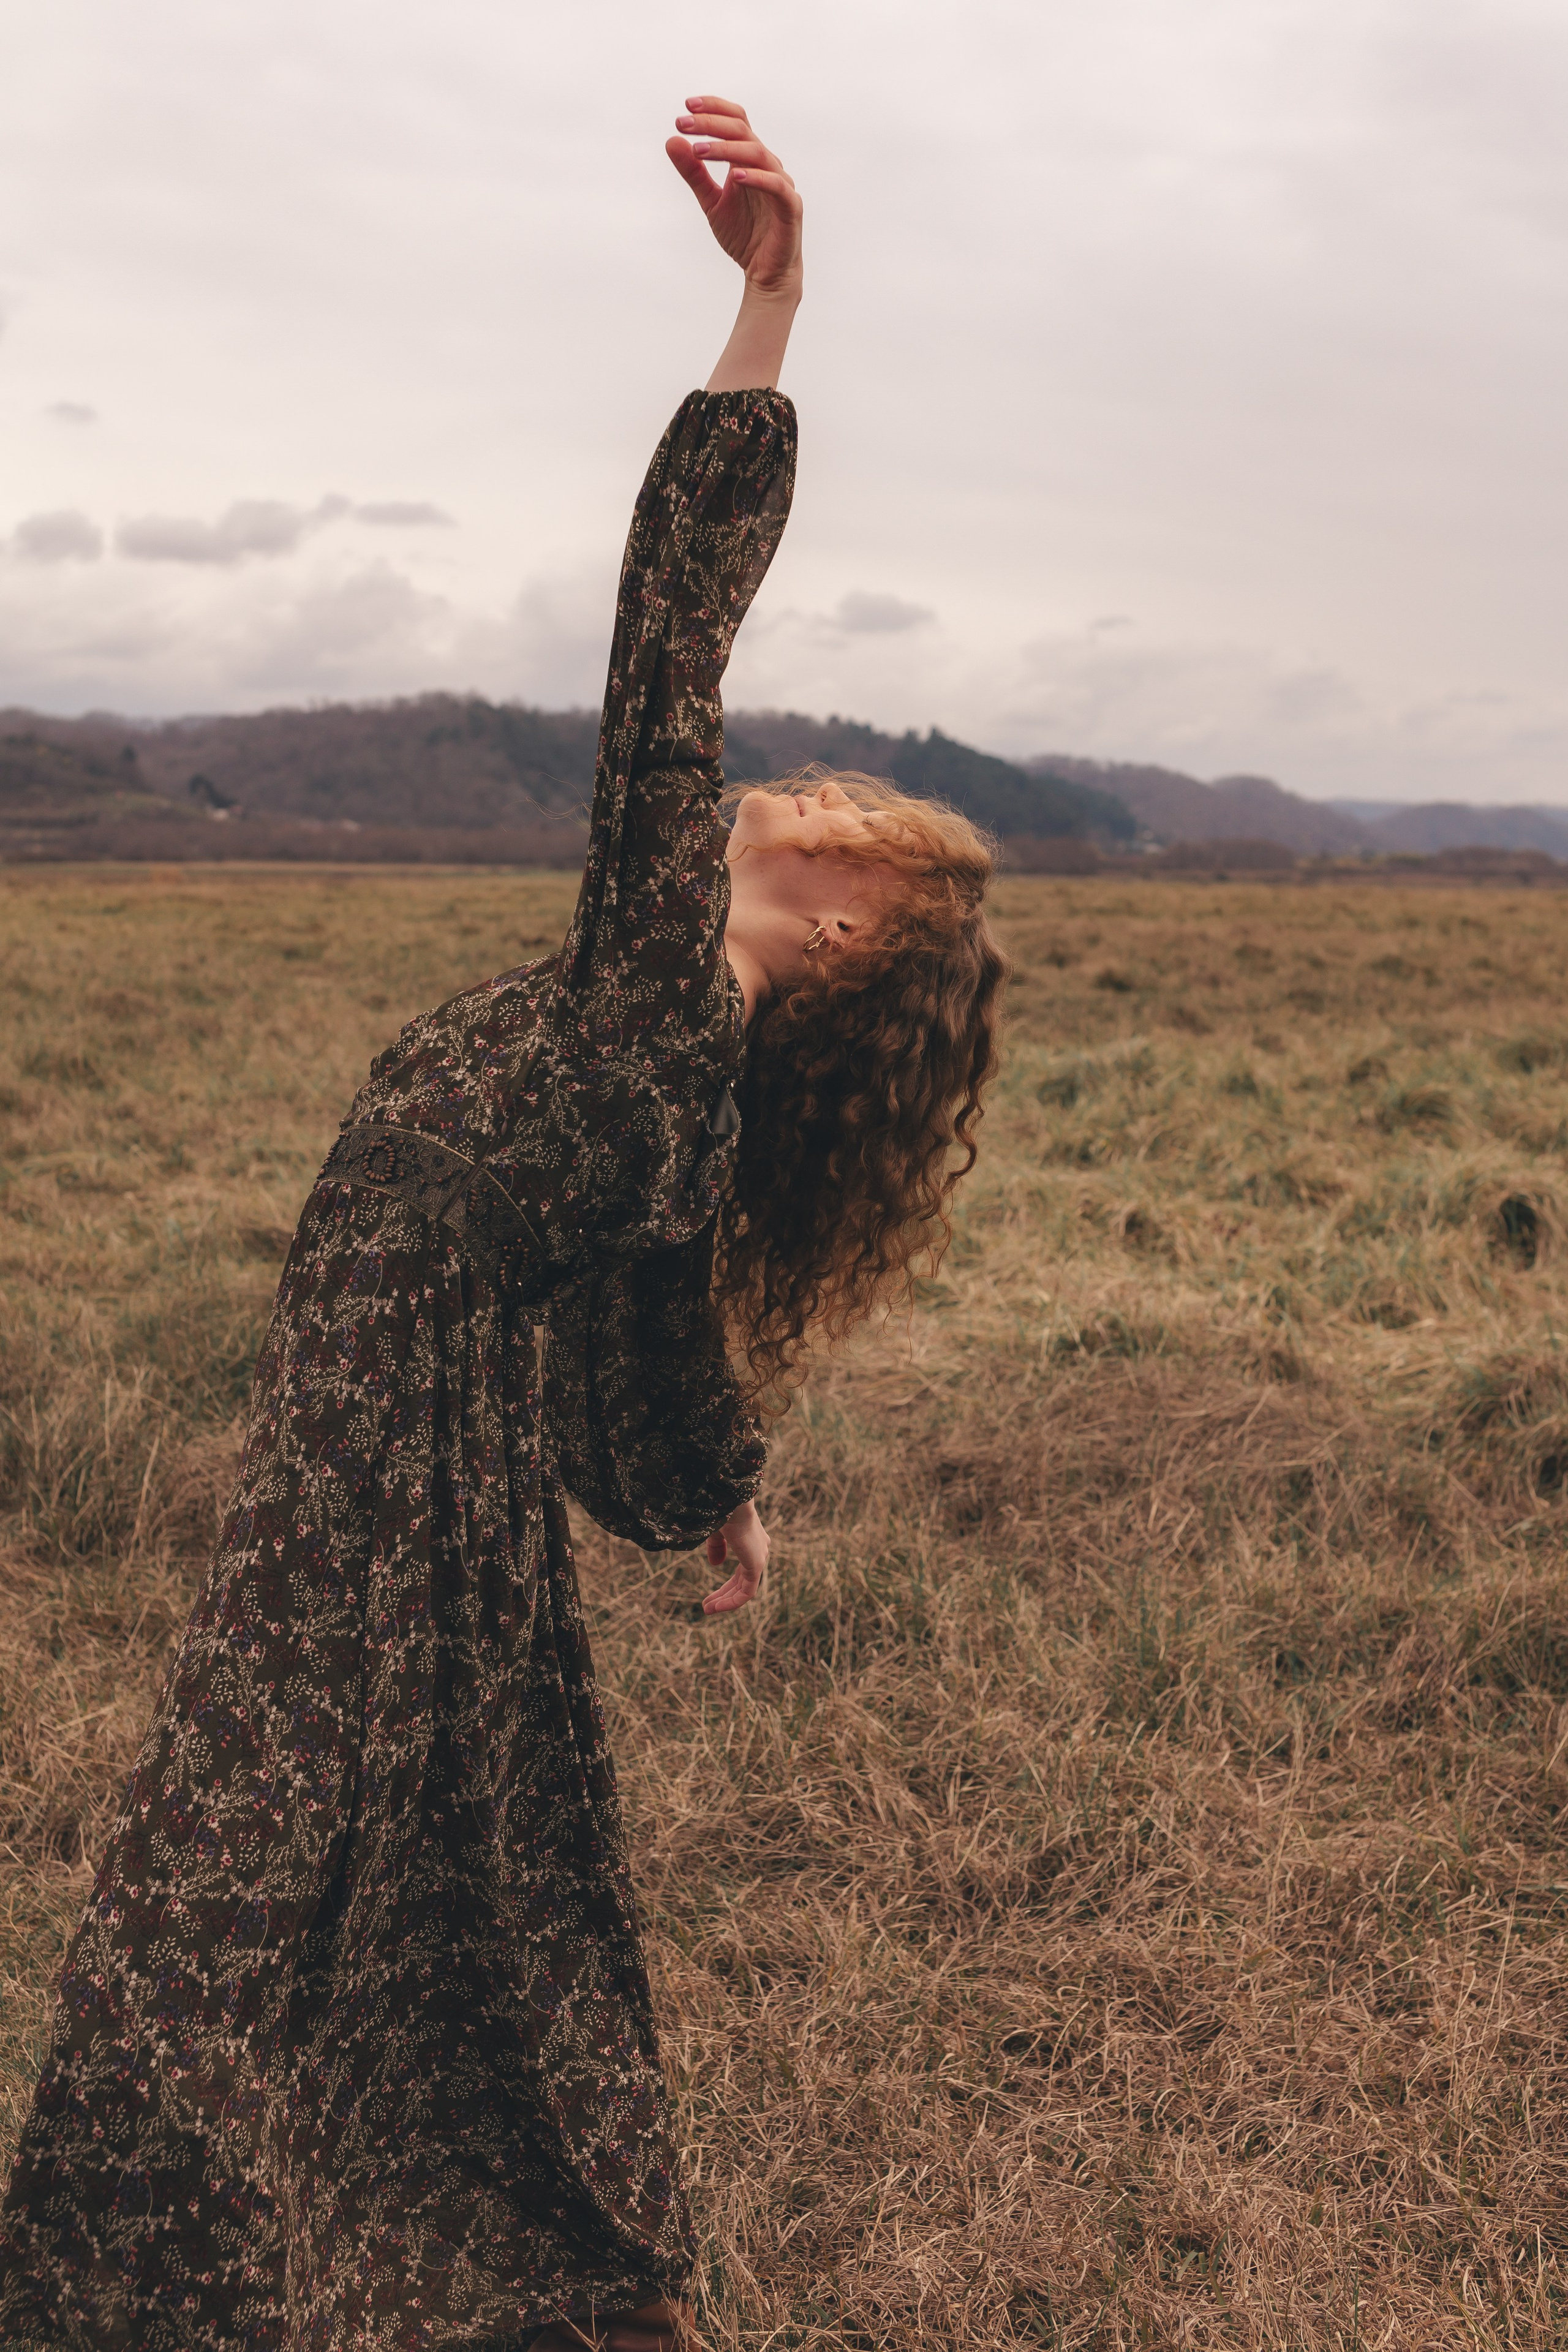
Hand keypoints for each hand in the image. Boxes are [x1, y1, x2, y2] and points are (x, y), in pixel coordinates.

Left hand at [667, 96, 802, 299]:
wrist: (766, 274)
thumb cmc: (744, 235)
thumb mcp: (710, 202)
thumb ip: (694, 173)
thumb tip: (672, 140)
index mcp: (749, 160)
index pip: (736, 121)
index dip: (714, 109)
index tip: (686, 107)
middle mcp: (767, 165)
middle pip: (742, 131)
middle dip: (711, 124)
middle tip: (684, 123)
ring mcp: (781, 184)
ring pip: (757, 153)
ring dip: (726, 149)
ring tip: (698, 151)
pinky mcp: (791, 207)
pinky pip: (776, 185)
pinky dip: (756, 178)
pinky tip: (734, 176)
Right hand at [702, 1498, 769, 1613]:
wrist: (728, 1502)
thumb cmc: (721, 1510)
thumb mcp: (716, 1532)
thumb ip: (717, 1547)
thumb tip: (716, 1565)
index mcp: (752, 1541)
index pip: (741, 1572)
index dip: (726, 1587)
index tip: (708, 1597)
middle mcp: (759, 1549)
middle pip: (742, 1582)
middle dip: (723, 1596)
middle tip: (706, 1607)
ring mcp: (759, 1557)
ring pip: (744, 1589)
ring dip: (725, 1601)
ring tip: (707, 1610)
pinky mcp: (756, 1564)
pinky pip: (747, 1592)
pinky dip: (732, 1601)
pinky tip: (716, 1607)